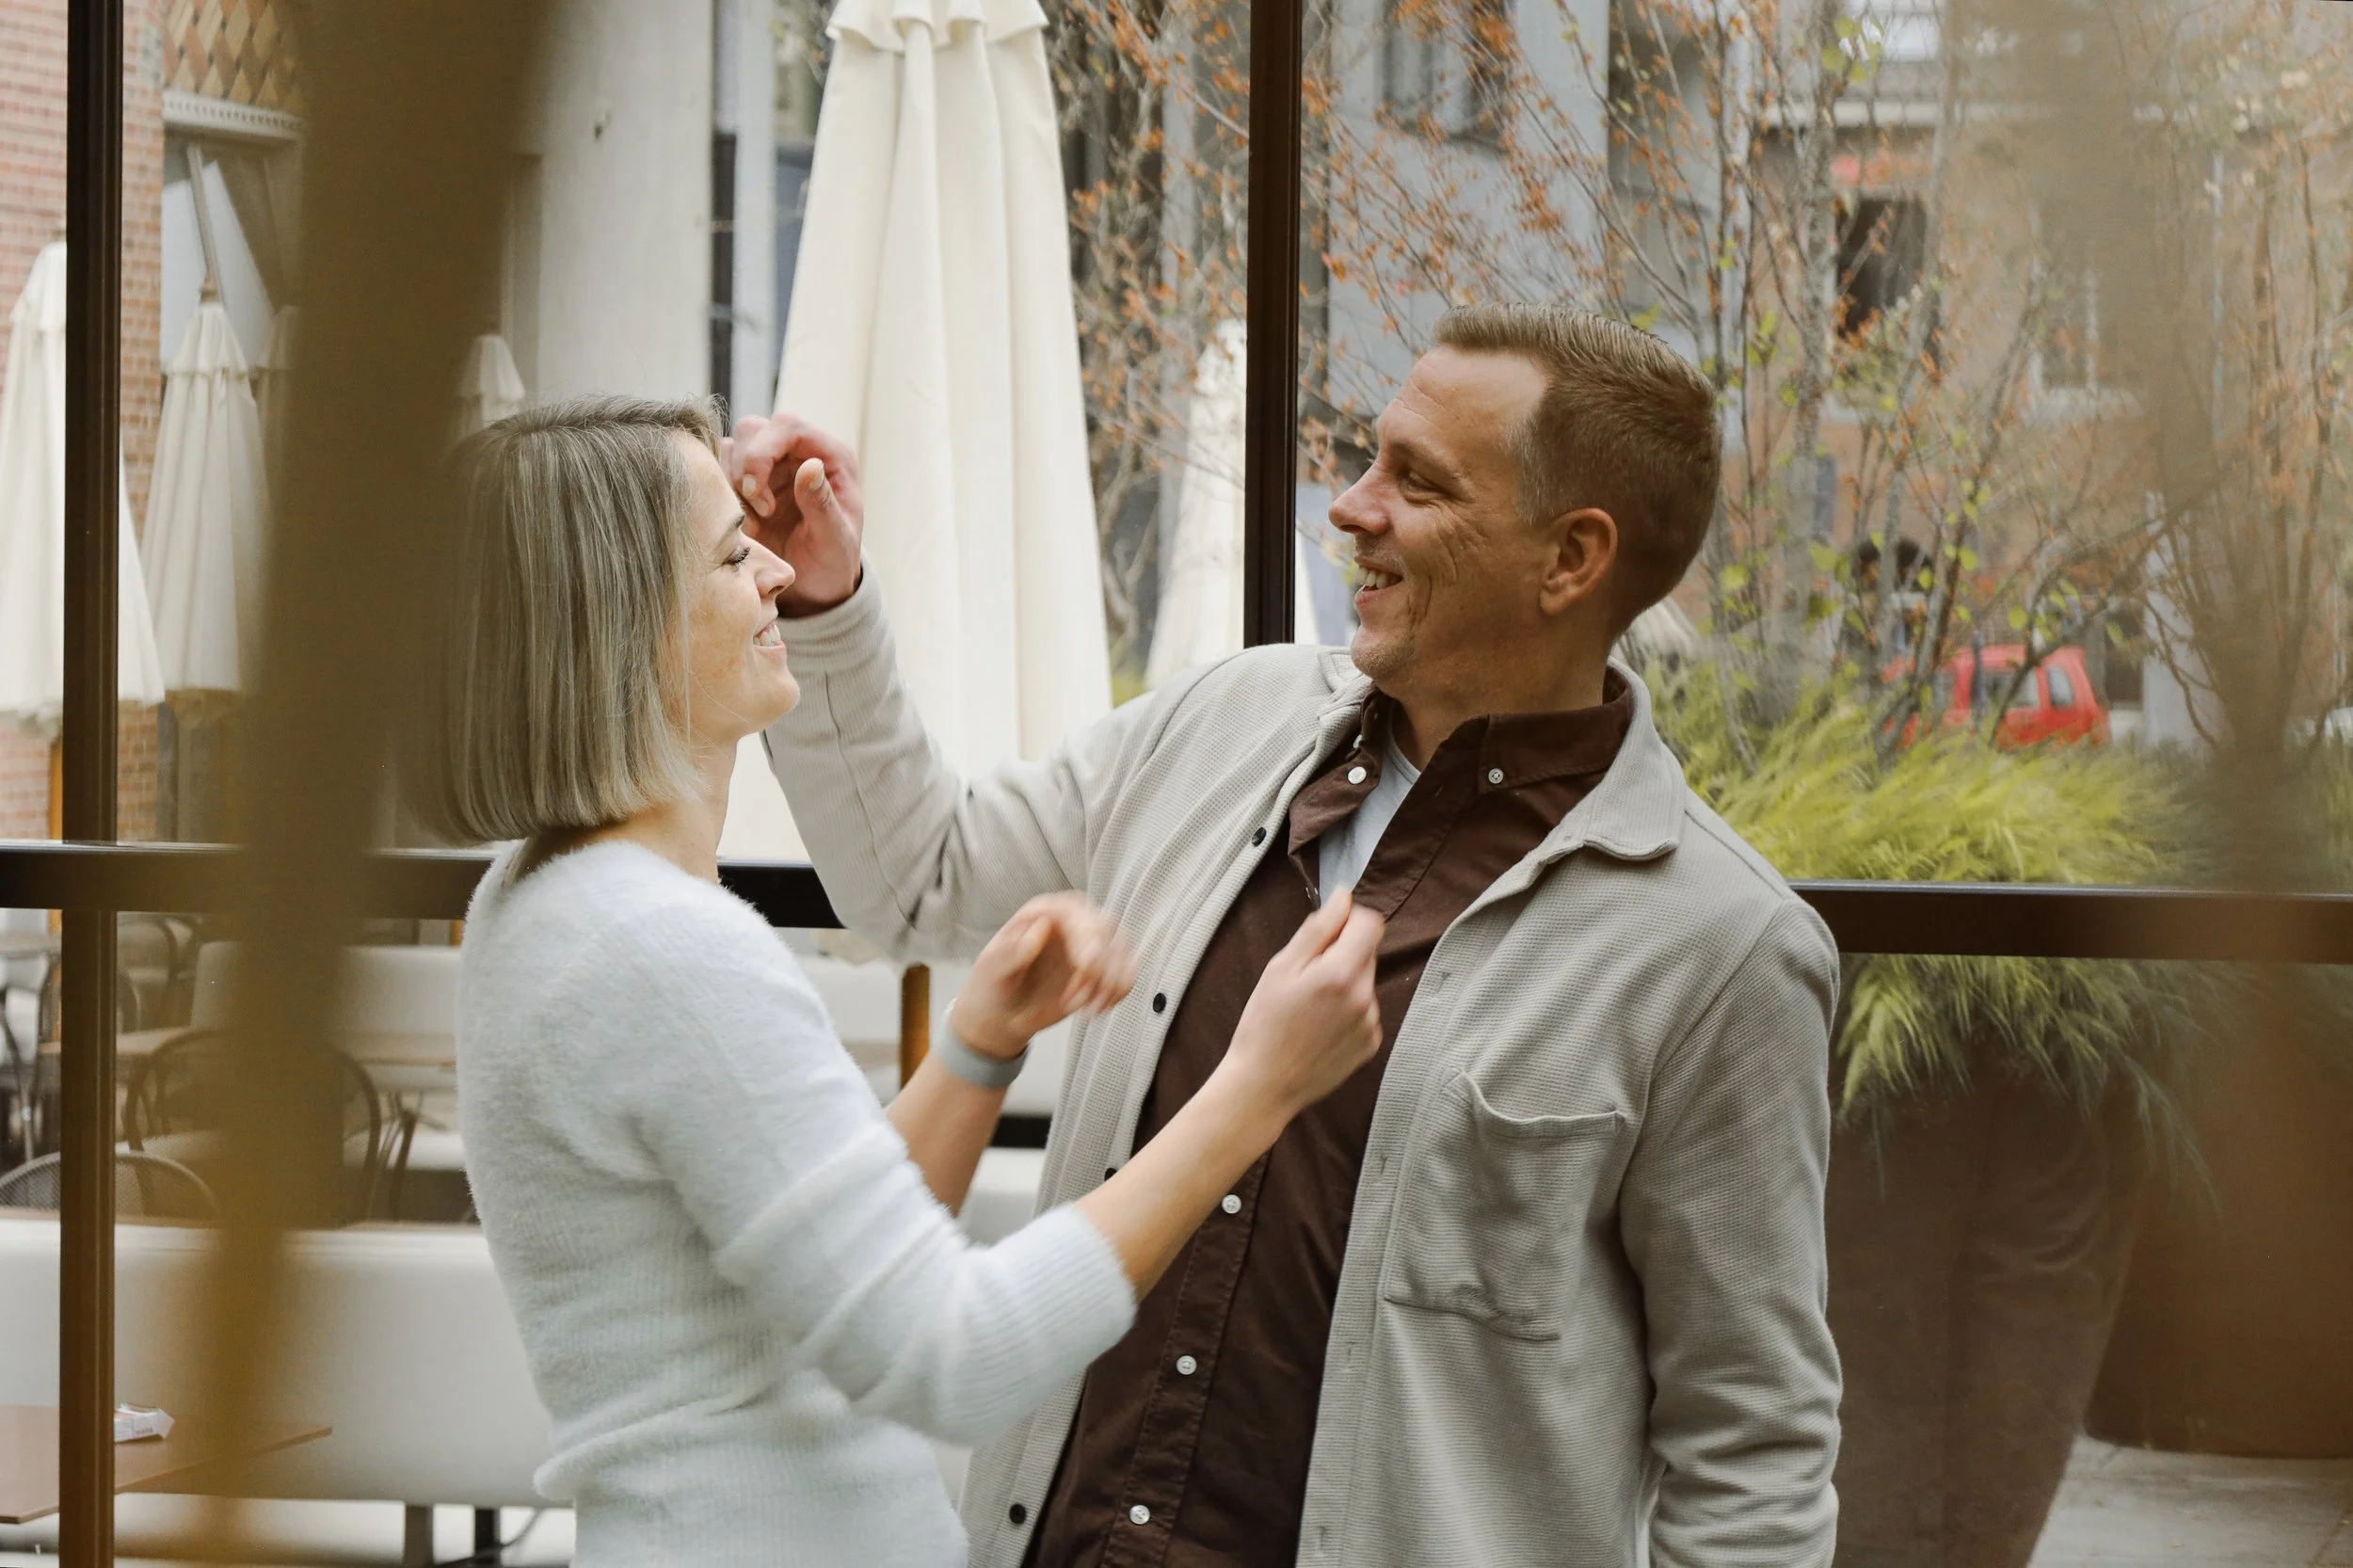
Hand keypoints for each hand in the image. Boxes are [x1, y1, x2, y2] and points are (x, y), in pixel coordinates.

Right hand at [722, 413, 864, 613]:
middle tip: (760, 512)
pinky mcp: (749, 482)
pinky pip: (720, 471)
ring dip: (733, 484)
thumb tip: (810, 465)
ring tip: (756, 524)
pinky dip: (724, 496)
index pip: (788, 427)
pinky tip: (746, 525)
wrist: (816, 586)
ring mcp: (772, 465)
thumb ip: (822, 504)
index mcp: (829, 456)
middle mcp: (798, 452)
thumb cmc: (833, 562)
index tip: (756, 493)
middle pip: (753, 430)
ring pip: (732, 447)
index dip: (763, 452)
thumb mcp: (834, 540)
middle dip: (745, 469)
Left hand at [950, 894, 1136, 1061]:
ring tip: (1087, 1011)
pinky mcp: (1102, 967)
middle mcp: (1072, 920)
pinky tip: (1097, 1010)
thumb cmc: (992, 986)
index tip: (1085, 968)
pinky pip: (1127, 970)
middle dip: (1100, 967)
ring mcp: (1090, 943)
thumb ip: (1013, 950)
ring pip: (1122, 949)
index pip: (1078, 913)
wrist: (1002, 1016)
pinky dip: (1119, 991)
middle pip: (1106, 928)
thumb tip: (1042, 927)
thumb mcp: (991, 969)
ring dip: (1112, 983)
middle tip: (1078, 1002)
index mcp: (1045, 911)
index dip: (1087, 938)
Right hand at [1217, 890, 1383, 1120]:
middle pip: (1367, 952)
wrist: (1264, 1085)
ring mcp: (1371, 1024)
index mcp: (1341, 974)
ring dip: (1345, 983)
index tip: (1327, 933)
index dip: (1349, 920)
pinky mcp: (1371, 1044)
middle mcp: (1365, 998)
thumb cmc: (1264, 1024)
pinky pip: (1366, 1010)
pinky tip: (1320, 1027)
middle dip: (1342, 954)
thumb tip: (1344, 897)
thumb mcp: (1280, 967)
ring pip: (1365, 982)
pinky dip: (1348, 1011)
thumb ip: (1318, 928)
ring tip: (1310, 1008)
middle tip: (1306, 976)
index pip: (1371, 923)